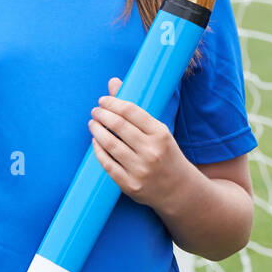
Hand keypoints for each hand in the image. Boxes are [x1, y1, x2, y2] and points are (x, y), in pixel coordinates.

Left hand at [88, 77, 188, 207]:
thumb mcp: (158, 132)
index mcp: (161, 134)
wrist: (179, 190)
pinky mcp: (130, 184)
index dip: (113, 102)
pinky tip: (95, 142)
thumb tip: (114, 82)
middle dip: (102, 114)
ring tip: (92, 123)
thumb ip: (135, 110)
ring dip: (96, 130)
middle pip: (118, 125)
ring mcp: (140, 169)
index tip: (103, 100)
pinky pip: (107, 164)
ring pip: (109, 144)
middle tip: (95, 111)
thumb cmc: (166, 155)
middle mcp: (151, 151)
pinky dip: (98, 150)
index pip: (131, 111)